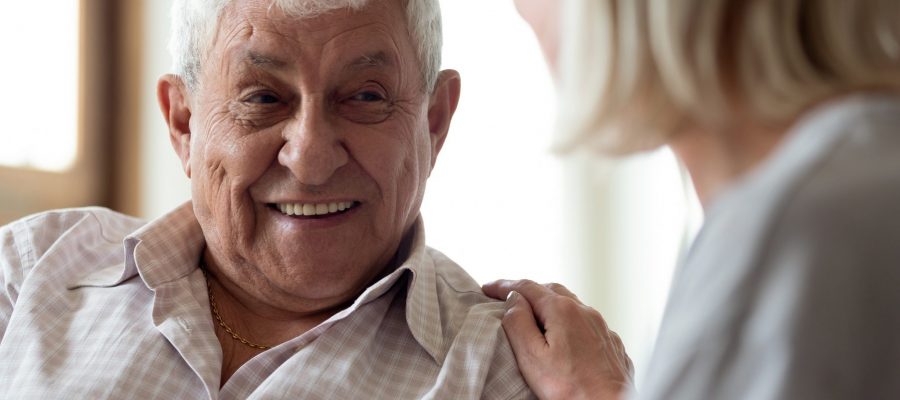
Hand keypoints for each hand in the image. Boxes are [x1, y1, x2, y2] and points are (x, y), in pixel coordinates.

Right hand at [483, 280, 633, 399]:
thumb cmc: (571, 389)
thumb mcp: (532, 356)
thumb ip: (518, 323)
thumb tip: (513, 299)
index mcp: (563, 310)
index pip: (527, 287)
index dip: (504, 286)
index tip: (487, 288)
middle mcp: (585, 312)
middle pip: (551, 290)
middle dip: (528, 291)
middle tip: (508, 299)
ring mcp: (601, 327)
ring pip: (572, 304)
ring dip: (550, 304)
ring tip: (534, 314)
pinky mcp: (610, 343)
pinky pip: (586, 322)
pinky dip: (569, 320)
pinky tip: (565, 334)